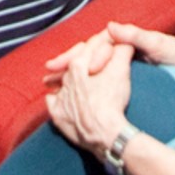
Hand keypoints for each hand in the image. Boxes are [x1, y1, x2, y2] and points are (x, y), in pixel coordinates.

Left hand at [42, 33, 136, 159]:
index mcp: (78, 64)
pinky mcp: (58, 114)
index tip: (103, 43)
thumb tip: (122, 41)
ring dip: (61, 76)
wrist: (105, 133)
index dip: (99, 43)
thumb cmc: (112, 100)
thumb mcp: (121, 70)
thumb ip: (122, 49)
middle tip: (78, 52)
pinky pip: (51, 101)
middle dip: (75, 56)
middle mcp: (66, 78)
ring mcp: (60, 97)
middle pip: (72, 62)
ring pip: (59, 80)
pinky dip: (55, 97)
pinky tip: (56, 96)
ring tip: (57, 76)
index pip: (89, 47)